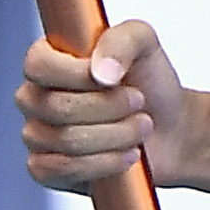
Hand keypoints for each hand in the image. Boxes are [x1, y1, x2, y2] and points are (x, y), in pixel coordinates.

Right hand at [19, 18, 186, 190]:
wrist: (171, 130)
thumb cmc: (151, 85)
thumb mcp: (145, 44)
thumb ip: (122, 39)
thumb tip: (100, 71)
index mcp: (49, 60)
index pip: (37, 66)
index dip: (76, 76)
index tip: (114, 79)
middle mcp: (37, 97)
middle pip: (56, 107)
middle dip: (109, 108)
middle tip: (138, 102)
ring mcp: (38, 135)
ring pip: (65, 141)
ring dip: (115, 136)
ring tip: (140, 128)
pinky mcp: (47, 169)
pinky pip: (60, 170)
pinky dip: (103, 164)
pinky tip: (126, 155)